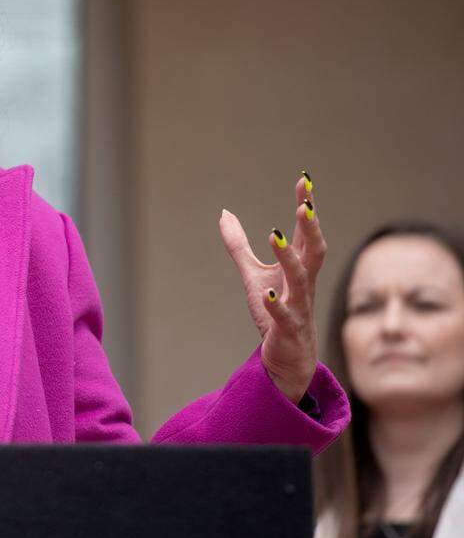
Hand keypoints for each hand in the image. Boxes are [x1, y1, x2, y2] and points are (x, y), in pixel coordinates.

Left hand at [219, 173, 325, 403]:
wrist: (289, 358)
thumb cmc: (275, 312)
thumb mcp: (252, 274)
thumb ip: (239, 245)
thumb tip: (224, 212)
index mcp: (297, 268)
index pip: (304, 233)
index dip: (305, 207)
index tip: (304, 180)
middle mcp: (303, 283)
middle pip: (313, 251)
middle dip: (309, 228)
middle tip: (304, 205)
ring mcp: (298, 305)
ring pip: (300, 279)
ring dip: (288, 258)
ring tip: (273, 236)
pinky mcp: (288, 328)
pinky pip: (283, 315)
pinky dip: (275, 304)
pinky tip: (266, 293)